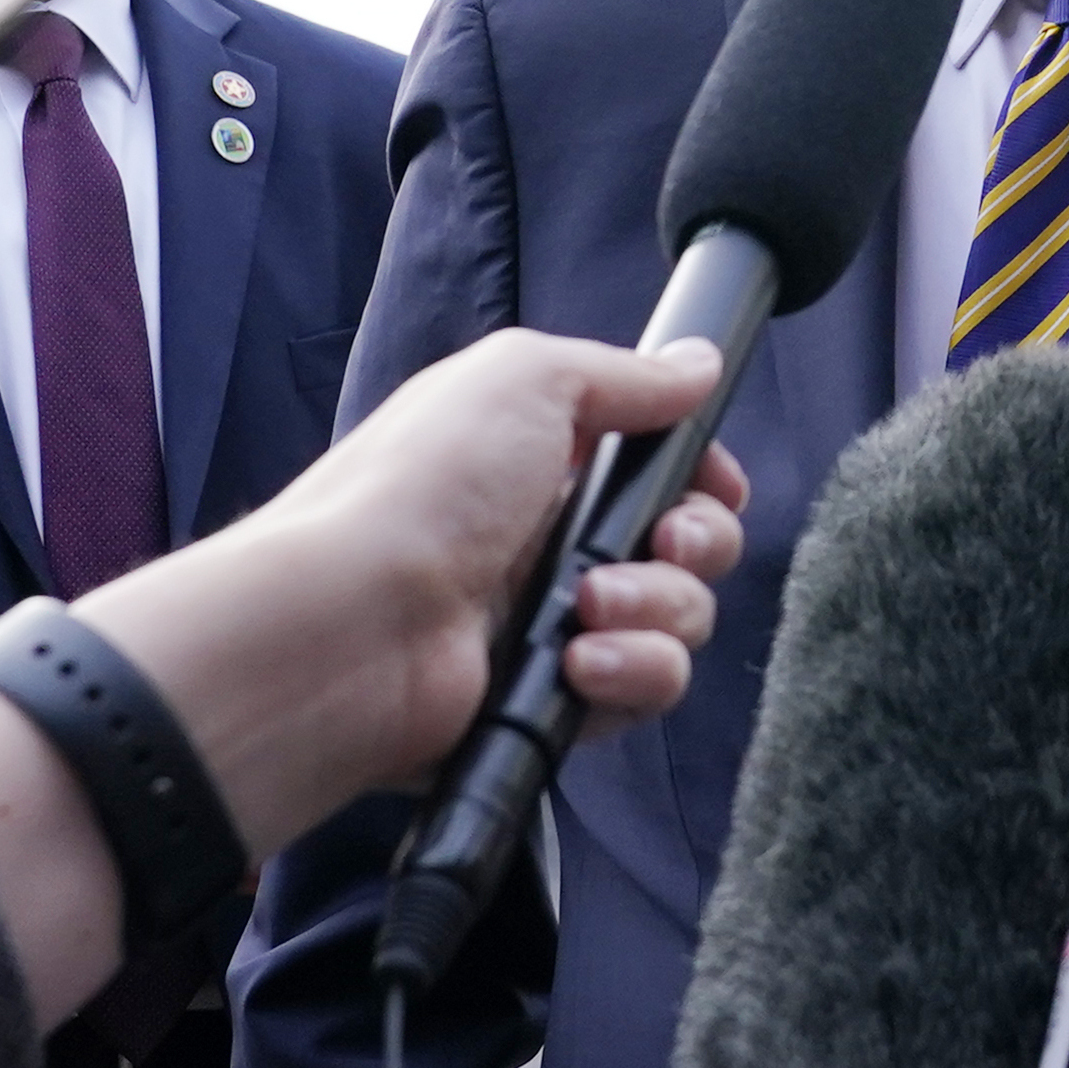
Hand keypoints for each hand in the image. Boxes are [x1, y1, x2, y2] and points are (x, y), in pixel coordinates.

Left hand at [93, 327, 750, 844]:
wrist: (355, 622)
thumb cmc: (428, 485)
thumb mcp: (525, 380)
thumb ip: (623, 375)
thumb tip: (698, 367)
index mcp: (542, 459)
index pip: (659, 467)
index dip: (701, 475)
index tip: (713, 481)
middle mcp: (552, 539)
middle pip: (688, 543)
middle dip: (697, 539)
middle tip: (665, 540)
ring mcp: (555, 623)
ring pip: (679, 618)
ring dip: (658, 606)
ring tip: (590, 606)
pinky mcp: (557, 700)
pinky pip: (644, 688)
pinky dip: (631, 672)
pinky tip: (580, 663)